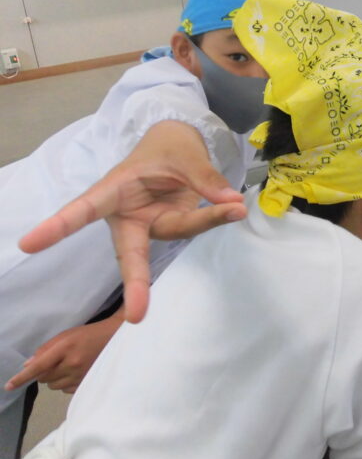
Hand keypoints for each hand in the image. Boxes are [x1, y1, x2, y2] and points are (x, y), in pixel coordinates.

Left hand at [5, 312, 123, 393]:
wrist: (115, 338)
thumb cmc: (88, 334)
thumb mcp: (66, 335)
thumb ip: (46, 349)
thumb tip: (28, 366)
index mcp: (66, 348)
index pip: (39, 366)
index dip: (22, 377)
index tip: (9, 386)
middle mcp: (73, 364)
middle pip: (43, 378)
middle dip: (44, 372)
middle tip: (55, 362)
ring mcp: (81, 375)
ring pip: (53, 386)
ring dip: (54, 378)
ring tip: (67, 366)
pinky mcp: (87, 383)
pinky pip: (64, 390)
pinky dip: (65, 383)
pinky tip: (75, 372)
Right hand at [18, 121, 246, 323]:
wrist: (177, 143)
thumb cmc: (167, 147)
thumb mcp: (183, 153)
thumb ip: (204, 178)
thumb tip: (230, 202)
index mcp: (113, 190)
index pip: (84, 209)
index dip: (60, 226)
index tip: (31, 243)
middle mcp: (127, 215)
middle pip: (129, 253)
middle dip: (136, 283)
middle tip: (137, 315)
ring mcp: (150, 225)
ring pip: (177, 231)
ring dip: (205, 220)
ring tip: (233, 208)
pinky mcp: (170, 228)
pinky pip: (192, 226)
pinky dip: (214, 218)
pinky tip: (232, 210)